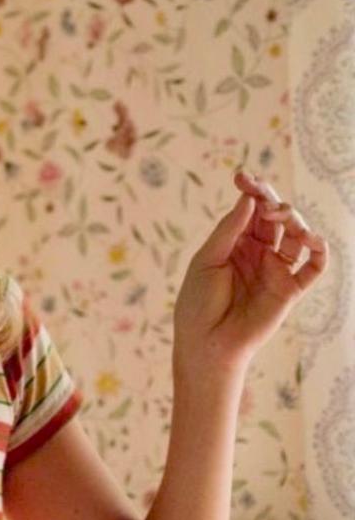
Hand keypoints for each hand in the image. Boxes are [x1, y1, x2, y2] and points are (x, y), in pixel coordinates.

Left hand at [173, 169, 328, 379]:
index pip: (249, 210)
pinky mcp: (291, 289)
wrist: (207, 342)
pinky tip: (313, 240)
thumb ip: (230, 230)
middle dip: (273, 202)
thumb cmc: (199, 302)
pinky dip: (320, 251)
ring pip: (297, 235)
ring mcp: (276, 269)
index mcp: (234, 243)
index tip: (244, 177)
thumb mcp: (208, 260)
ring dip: (295, 221)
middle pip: (275, 218)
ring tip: (283, 217)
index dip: (251, 192)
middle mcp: (258, 252)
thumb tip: (250, 199)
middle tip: (265, 201)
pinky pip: (314, 267)